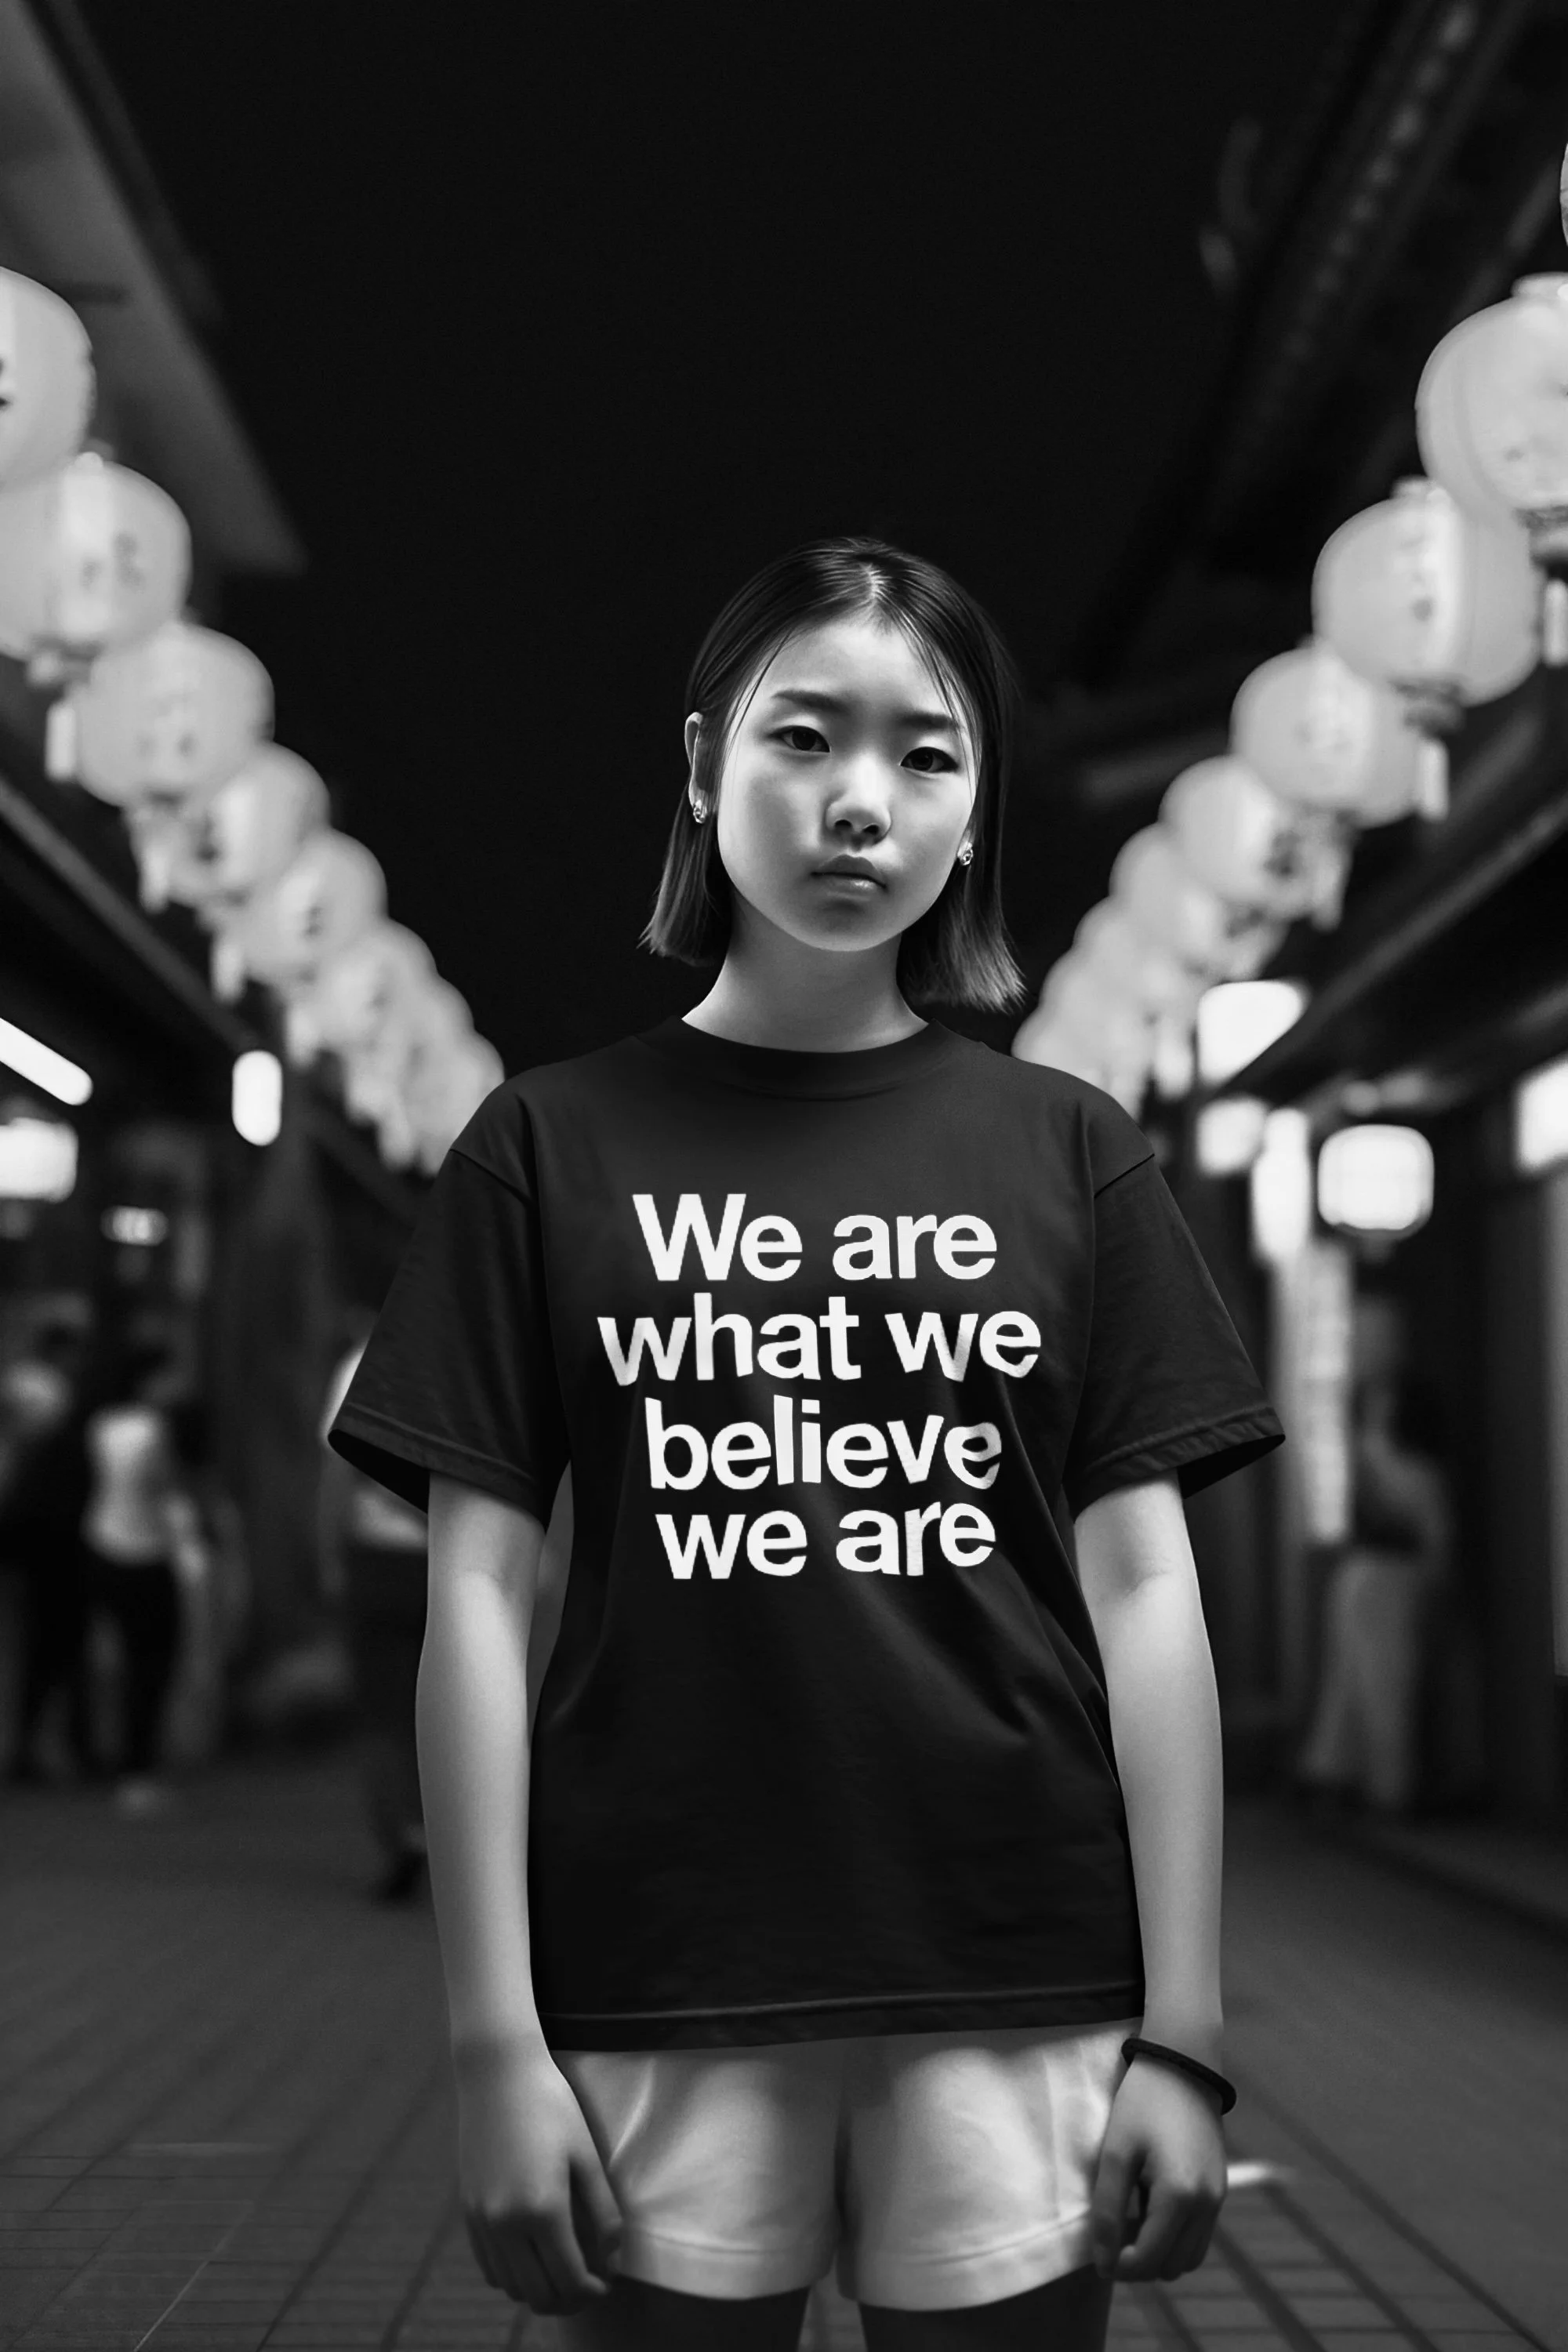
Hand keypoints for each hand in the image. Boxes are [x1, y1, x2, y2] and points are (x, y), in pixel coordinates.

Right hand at [456, 2039, 623, 2313]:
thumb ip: (602, 2212)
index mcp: (542, 2209)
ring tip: (562, 2273)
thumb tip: (611, 2259)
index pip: (569, 2279)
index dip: (592, 2292)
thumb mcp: (586, 2155)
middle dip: (567, 2300)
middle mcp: (505, 2223)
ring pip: (509, 2286)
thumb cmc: (551, 2106)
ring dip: (537, 2291)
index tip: (606, 2284)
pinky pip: (488, 2266)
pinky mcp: (468, 2210)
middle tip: (588, 2287)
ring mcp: (481, 2219)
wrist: (498, 2073)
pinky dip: (511, 2275)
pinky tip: (531, 2257)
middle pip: (537, 2294)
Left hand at [1087, 2057, 1226, 2282]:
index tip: (1096, 2255)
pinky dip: (1175, 2236)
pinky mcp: (1219, 2189)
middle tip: (1112, 2235)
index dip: (1118, 2266)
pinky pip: (1199, 2234)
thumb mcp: (1115, 2153)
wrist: (1183, 2064)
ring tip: (1130, 2220)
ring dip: (1160, 2252)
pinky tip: (1149, 2205)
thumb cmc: (1142, 2104)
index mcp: (1179, 2196)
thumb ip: (1108, 2210)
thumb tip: (1103, 2261)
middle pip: (1172, 2267)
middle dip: (1140, 2263)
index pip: (1148, 2259)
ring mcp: (1218, 2198)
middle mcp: (1207, 2205)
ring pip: (1189, 2257)